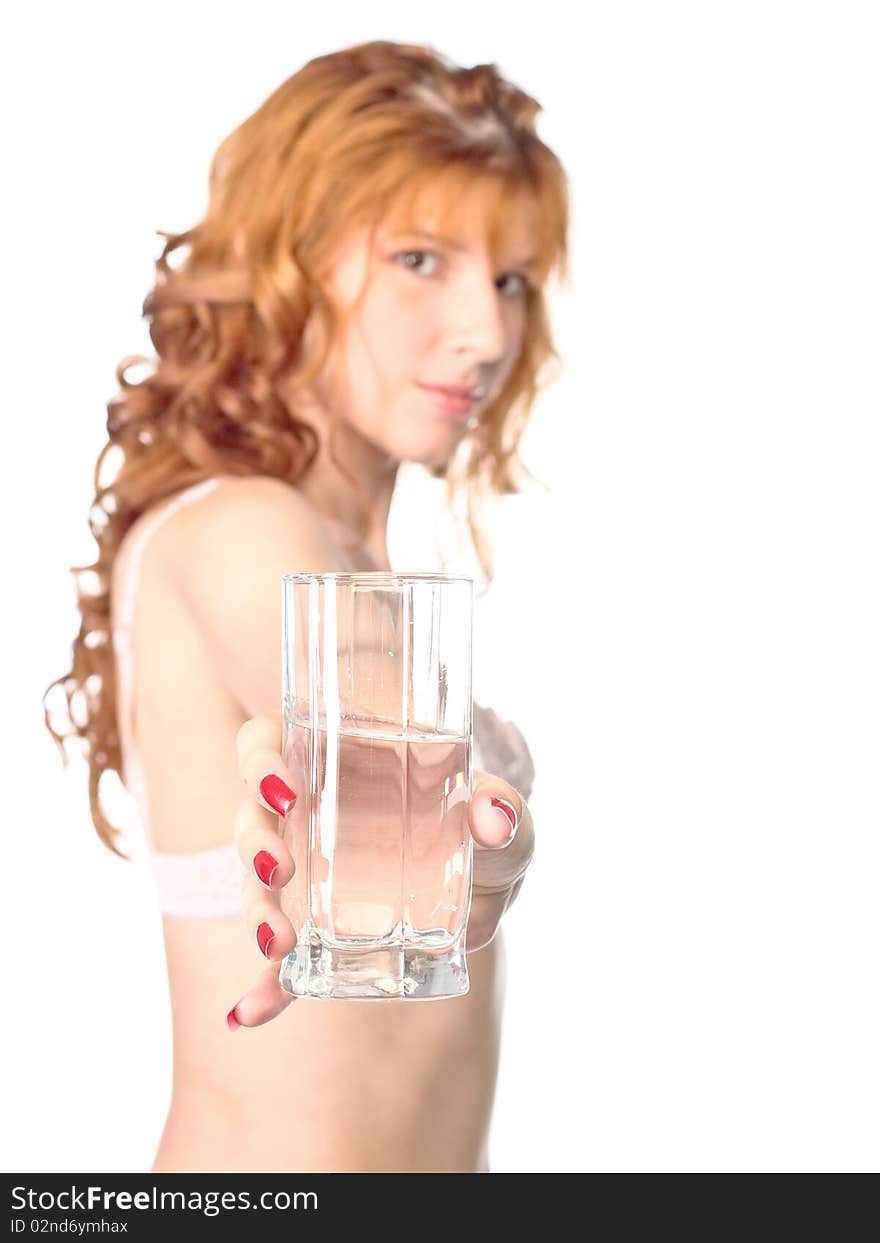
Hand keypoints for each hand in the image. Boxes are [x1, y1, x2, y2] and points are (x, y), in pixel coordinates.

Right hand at [225, 711, 534, 1029]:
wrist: (487, 889)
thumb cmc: (486, 836)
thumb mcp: (502, 819)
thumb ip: (504, 813)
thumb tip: (494, 817)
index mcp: (340, 766)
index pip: (270, 744)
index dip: (260, 759)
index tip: (283, 787)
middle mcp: (309, 817)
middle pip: (252, 816)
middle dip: (254, 844)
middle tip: (281, 868)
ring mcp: (306, 879)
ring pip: (256, 884)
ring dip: (256, 912)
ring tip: (278, 943)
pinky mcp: (316, 937)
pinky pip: (278, 963)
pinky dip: (264, 989)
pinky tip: (251, 1014)